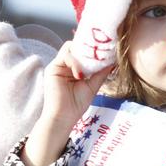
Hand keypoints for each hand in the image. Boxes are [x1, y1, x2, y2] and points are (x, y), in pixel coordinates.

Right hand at [21, 42, 111, 165]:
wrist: (63, 118)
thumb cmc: (76, 105)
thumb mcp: (92, 87)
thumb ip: (100, 74)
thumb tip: (112, 63)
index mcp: (74, 69)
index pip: (82, 52)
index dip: (92, 50)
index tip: (105, 50)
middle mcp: (65, 65)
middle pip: (76, 47)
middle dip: (88, 49)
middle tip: (101, 52)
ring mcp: (58, 66)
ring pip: (71, 48)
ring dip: (82, 57)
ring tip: (87, 71)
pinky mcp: (52, 69)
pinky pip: (65, 56)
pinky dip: (74, 62)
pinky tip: (79, 75)